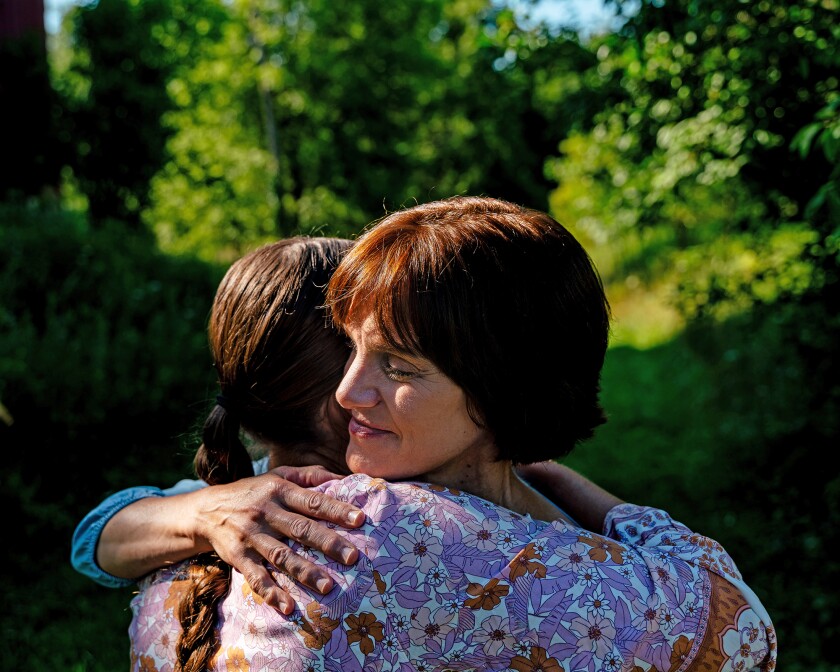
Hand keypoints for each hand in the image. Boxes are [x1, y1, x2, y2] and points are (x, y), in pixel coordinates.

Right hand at [191, 465, 363, 613]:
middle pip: (300, 529)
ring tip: (328, 586)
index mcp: (279, 490)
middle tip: (353, 557)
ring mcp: (251, 536)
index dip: (336, 509)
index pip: (312, 501)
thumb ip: (310, 476)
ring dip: (305, 572)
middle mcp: (266, 513)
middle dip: (328, 543)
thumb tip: (344, 478)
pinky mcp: (238, 557)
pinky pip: (256, 577)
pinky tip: (288, 606)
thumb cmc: (253, 491)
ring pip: (281, 556)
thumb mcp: (278, 475)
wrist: (206, 510)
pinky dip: (271, 592)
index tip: (360, 520)